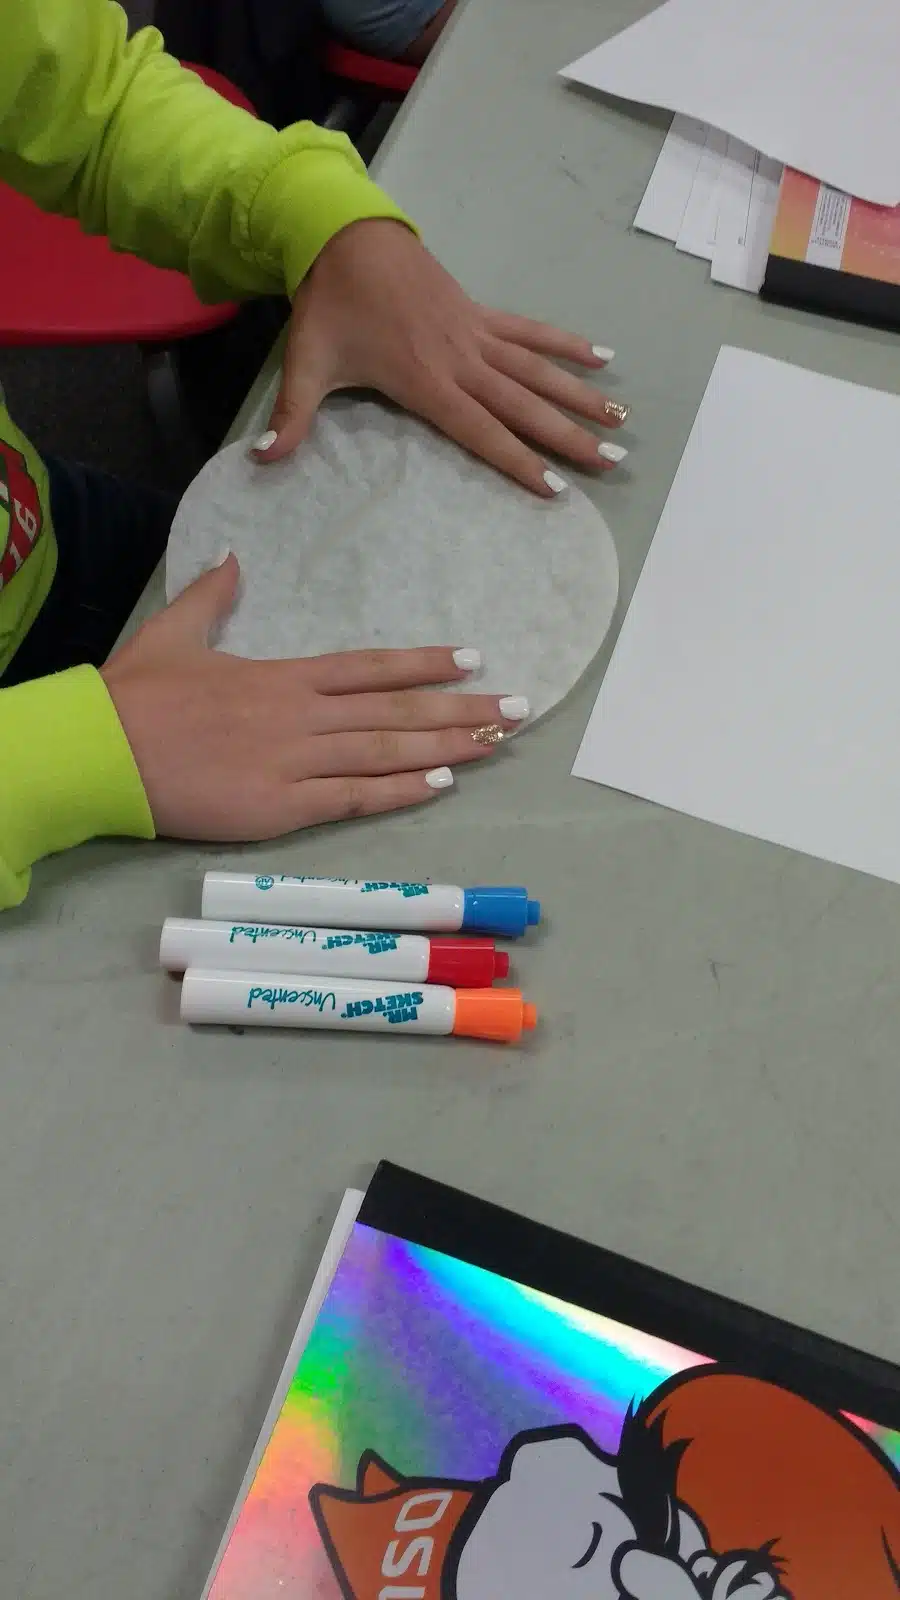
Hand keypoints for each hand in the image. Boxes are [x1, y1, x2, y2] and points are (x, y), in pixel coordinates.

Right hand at [101, 554, 525, 839]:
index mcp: (282, 677)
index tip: (470, 658)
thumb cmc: (134, 696)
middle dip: (461, 708)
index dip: (423, 664)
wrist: (101, 750)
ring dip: (447, 746)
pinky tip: (440, 782)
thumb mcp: (173, 632)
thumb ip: (212, 597)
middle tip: (517, 707)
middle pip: (395, 710)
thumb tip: (235, 557)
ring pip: (386, 752)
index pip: (369, 667)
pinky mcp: (281, 807)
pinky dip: (399, 790)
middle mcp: (301, 716)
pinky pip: (354, 798)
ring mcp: (295, 762)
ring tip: (496, 741)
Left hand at [256, 220, 627, 495]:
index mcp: (424, 380)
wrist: (344, 235)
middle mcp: (460, 359)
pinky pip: (529, 331)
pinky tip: (602, 357)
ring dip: (580, 395)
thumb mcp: (304, 363)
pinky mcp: (479, 311)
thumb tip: (263, 461)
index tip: (555, 486)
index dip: (517, 459)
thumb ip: (290, 418)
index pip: (480, 429)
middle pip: (523, 405)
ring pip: (537, 370)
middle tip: (611, 461)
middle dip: (569, 435)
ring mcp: (475, 333)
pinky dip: (564, 345)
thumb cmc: (327, 306)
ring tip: (622, 420)